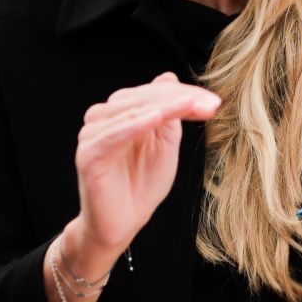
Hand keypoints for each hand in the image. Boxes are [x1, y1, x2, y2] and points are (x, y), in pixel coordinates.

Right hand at [71, 72, 219, 266]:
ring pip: (129, 110)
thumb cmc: (141, 185)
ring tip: (190, 106)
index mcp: (121, 113)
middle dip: (178, 98)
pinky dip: (134, 124)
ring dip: (162, 106)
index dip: (183, 93)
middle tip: (209, 104)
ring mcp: (92, 135)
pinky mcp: (88, 154)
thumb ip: (169, 113)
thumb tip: (169, 76)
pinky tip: (155, 119)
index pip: (153, 93)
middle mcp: (102, 118)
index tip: (213, 101)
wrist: (121, 225)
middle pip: (142, 97)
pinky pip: (113, 134)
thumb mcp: (165, 144)